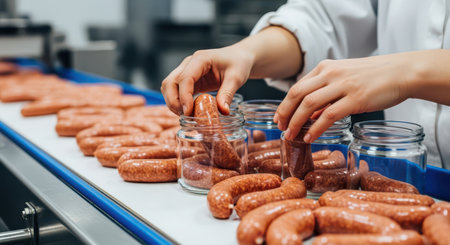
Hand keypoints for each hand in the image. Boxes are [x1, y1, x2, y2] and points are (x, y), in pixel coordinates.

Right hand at [160, 46, 253, 115]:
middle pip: (169, 82)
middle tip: (185, 115)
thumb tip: (223, 111)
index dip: (184, 96)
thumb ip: (228, 93)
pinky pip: (175, 90)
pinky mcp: (187, 79)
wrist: (239, 57)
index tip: (188, 111)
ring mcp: (185, 70)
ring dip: (173, 102)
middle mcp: (189, 63)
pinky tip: (188, 110)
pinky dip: (177, 101)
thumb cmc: (238, 62)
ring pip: (168, 86)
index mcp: (200, 59)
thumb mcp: (236, 77)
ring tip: (186, 114)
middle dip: (173, 101)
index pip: (185, 78)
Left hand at [275, 53, 416, 141]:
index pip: (297, 87)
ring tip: (290, 136)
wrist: (402, 72)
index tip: (279, 118)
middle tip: (280, 128)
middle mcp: (330, 74)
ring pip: (309, 104)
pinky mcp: (356, 99)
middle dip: (285, 113)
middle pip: (297, 94)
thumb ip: (326, 95)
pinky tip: (310, 137)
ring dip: (296, 122)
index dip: (284, 104)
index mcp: (325, 68)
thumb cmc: (373, 77)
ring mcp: (343, 85)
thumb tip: (309, 115)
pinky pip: (329, 115)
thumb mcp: (344, 79)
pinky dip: (316, 128)